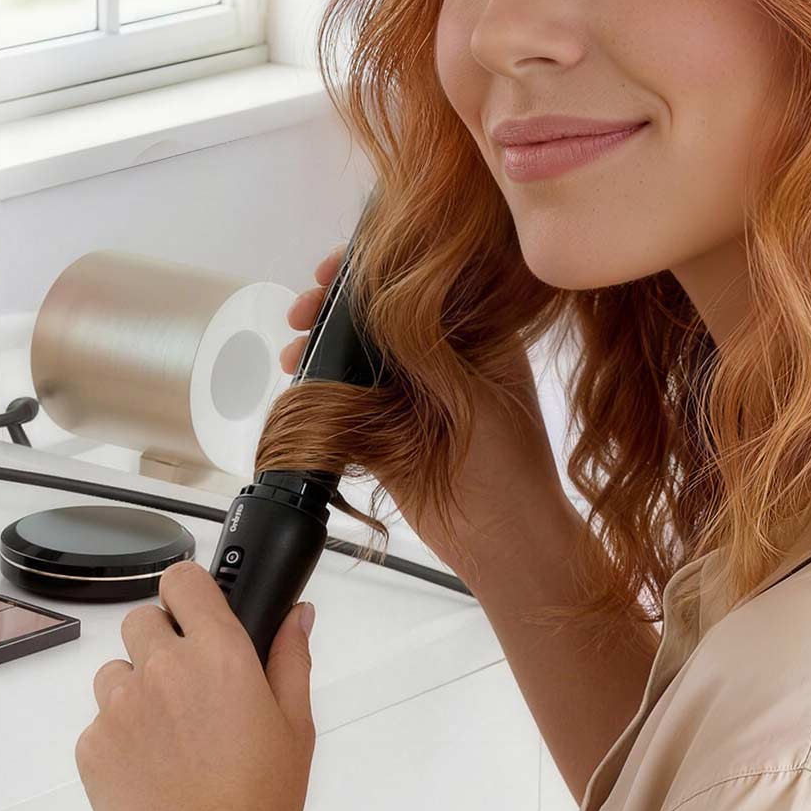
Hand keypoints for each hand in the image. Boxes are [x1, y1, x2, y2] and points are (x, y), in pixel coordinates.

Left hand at [74, 560, 317, 810]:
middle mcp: (163, 670)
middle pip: (142, 622)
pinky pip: (99, 724)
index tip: (194, 613)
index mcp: (219, 656)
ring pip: (115, 673)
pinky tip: (151, 775)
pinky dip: (119, 741)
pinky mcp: (92, 746)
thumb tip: (297, 615)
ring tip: (170, 743)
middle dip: (162, 645)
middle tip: (189, 694)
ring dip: (136, 692)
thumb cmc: (264, 806)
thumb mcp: (295, 727)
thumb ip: (291, 659)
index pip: (183, 581)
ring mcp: (120, 708)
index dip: (187, 593)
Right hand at [278, 245, 565, 576]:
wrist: (502, 544)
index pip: (427, 282)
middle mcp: (442, 359)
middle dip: (339, 306)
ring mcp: (409, 396)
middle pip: (381, 315)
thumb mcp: (477, 397)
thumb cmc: (514, 470)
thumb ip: (430, 351)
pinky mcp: (381, 431)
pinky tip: (296, 381)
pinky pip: (342, 399)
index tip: (339, 265)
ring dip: (322, 347)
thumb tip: (386, 302)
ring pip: (357, 355)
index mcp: (480, 338)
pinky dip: (316, 388)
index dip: (381, 265)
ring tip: (295, 350)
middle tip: (306, 308)